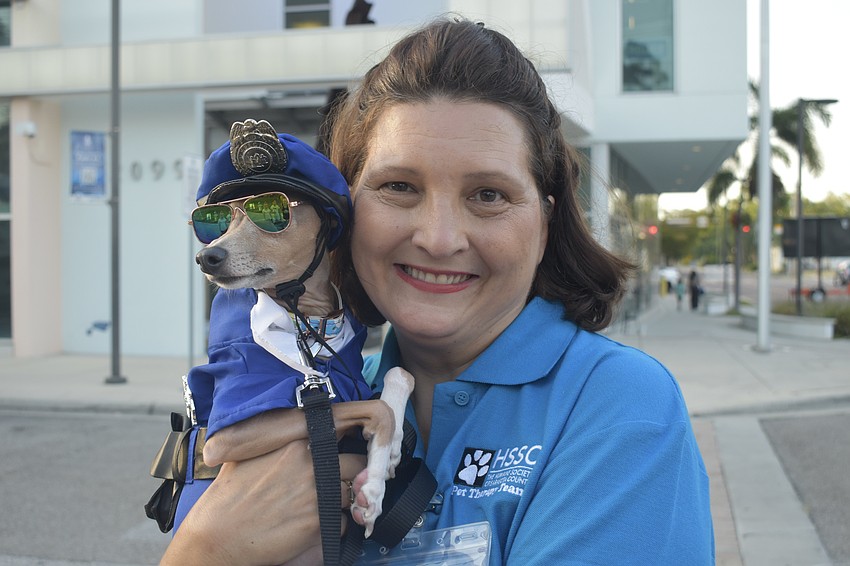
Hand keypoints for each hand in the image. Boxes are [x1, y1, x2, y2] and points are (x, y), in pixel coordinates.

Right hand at [161, 440, 366, 564]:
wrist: (216, 538)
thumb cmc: (227, 498)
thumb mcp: (245, 455)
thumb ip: (273, 441)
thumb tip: (290, 432)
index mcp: (295, 444)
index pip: (339, 433)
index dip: (343, 443)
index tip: (342, 449)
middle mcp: (311, 465)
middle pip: (355, 463)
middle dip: (350, 473)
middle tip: (337, 482)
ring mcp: (318, 495)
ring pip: (352, 493)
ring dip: (342, 499)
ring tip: (319, 505)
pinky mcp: (320, 523)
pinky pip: (343, 521)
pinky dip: (334, 524)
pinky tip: (310, 524)